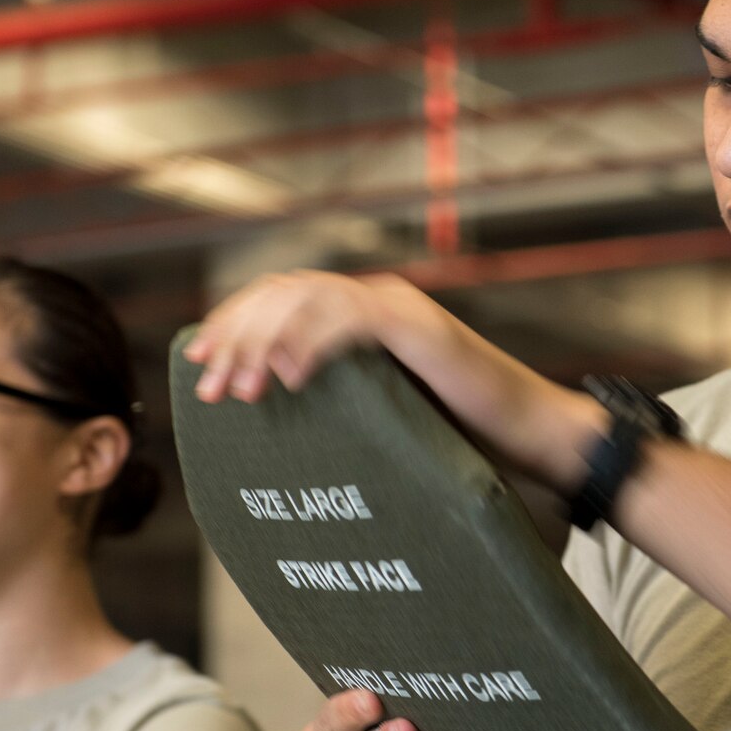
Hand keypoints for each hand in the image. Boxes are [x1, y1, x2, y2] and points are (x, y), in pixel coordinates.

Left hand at [187, 268, 608, 494]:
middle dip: (235, 337)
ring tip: (241, 391)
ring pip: (307, 299)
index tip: (197, 362)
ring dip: (264, 342)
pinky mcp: (418, 326)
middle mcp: (377, 298)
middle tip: (208, 387)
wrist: (533, 435)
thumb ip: (338, 404)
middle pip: (282, 293)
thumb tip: (277, 429)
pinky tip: (290, 379)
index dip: (233, 324)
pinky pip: (350, 319)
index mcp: (364, 314)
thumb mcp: (382, 416)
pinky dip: (312, 343)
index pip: (281, 298)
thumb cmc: (465, 436)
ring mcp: (399, 307)